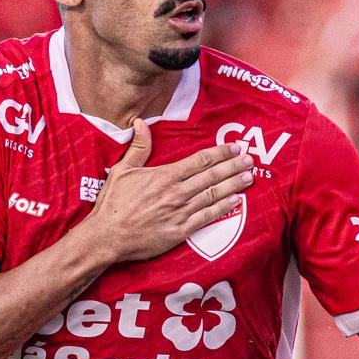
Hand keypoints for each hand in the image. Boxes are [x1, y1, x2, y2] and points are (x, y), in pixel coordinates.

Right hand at [87, 119, 253, 262]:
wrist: (107, 236)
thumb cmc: (113, 203)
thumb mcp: (123, 170)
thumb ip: (138, 147)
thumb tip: (141, 122)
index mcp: (165, 176)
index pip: (200, 160)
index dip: (220, 153)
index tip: (235, 147)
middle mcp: (177, 192)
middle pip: (212, 176)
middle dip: (233, 166)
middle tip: (251, 160)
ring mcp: (180, 212)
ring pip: (214, 195)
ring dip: (234, 185)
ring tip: (250, 177)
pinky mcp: (181, 231)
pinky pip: (207, 218)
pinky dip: (224, 209)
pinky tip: (236, 202)